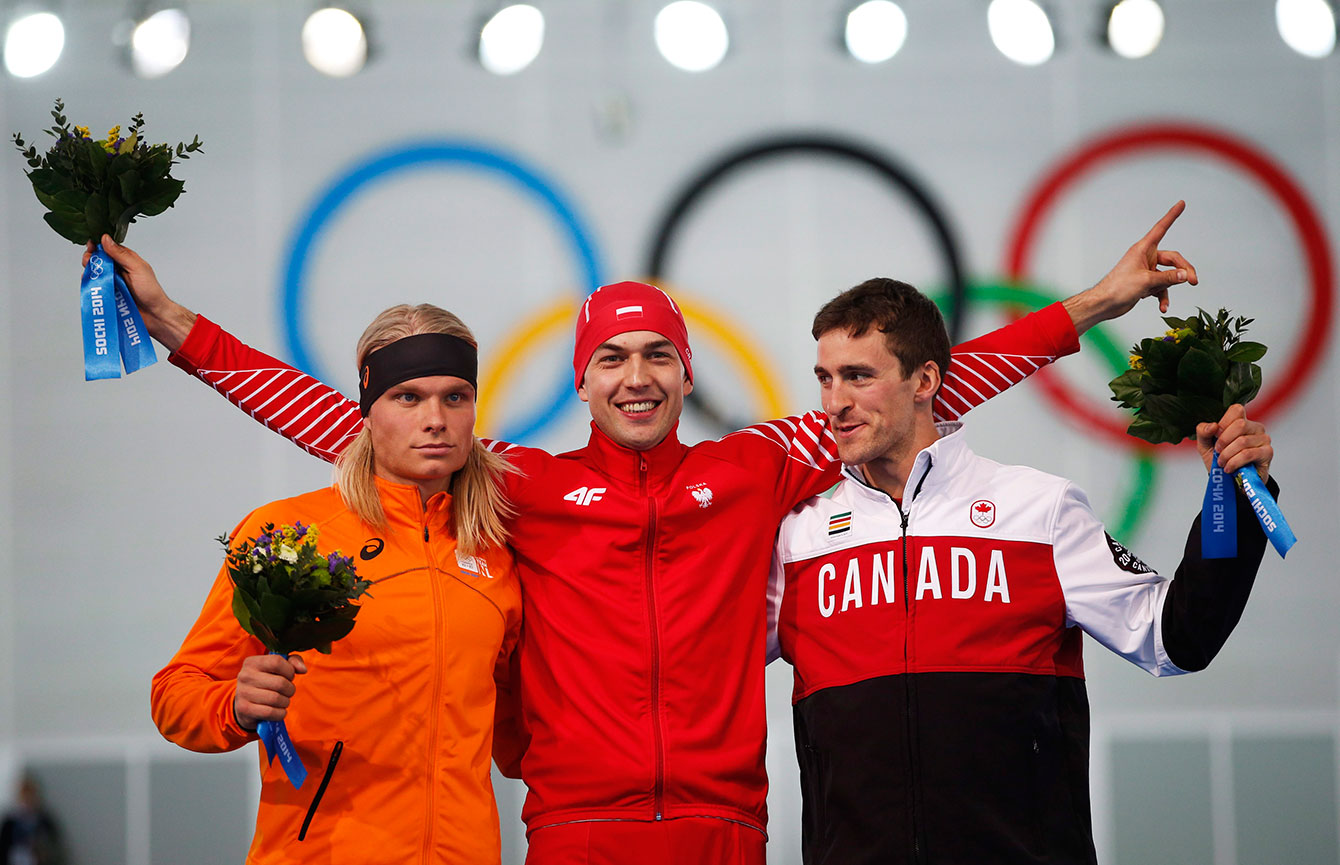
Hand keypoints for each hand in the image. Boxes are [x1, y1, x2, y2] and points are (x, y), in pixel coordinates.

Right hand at [83, 234, 195, 351]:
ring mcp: (112, 282)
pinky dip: (90, 284)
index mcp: (126, 260)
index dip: (97, 245)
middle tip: (89, 261)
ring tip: (90, 273)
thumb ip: (121, 254)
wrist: (153, 315)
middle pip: (98, 260)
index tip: (90, 245)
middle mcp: (118, 270)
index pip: (108, 248)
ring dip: (90, 271)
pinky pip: (94, 287)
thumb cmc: (151, 291)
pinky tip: (90, 284)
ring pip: (94, 273)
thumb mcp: (137, 268)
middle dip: (90, 258)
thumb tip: (106, 239)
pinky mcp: (107, 293)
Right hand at [233, 653, 307, 731]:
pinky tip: (278, 711)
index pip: (277, 662)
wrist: (245, 705)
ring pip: (276, 699)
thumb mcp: (277, 668)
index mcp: (252, 662)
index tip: (289, 677)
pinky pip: (270, 712)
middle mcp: (245, 675)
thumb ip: (293, 662)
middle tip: (287, 691)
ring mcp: (243, 693)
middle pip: (280, 683)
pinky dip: (280, 713)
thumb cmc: (266, 682)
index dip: (289, 671)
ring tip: (282, 701)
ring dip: (285, 702)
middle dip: (290, 689)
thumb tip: (303, 669)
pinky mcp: (244, 709)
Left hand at [1062, 201, 1198, 334]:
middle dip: (1183, 271)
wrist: (1104, 304)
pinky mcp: (1145, 283)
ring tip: (1166, 301)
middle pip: (1173, 259)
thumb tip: (1185, 275)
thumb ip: (1168, 278)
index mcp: (1142, 249)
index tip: (1181, 203)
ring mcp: (1146, 270)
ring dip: (1170, 288)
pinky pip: (1160, 287)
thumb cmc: (1118, 288)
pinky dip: (1162, 296)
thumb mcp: (1146, 281)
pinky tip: (1162, 307)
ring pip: (1168, 275)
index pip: (1161, 228)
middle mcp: (1145, 257)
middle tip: (1193, 282)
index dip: (1172, 216)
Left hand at [1197, 404, 1271, 482]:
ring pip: (1242, 441)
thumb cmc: (1219, 460)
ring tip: (1222, 463)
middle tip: (1218, 452)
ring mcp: (1263, 439)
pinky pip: (1248, 454)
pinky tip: (1229, 468)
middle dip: (1223, 441)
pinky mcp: (1267, 452)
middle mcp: (1254, 427)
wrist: (1230, 482)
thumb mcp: (1205, 445)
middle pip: (1240, 424)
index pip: (1236, 410)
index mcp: (1240, 421)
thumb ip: (1203, 432)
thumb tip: (1212, 426)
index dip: (1223, 423)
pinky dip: (1234, 462)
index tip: (1215, 436)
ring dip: (1227, 455)